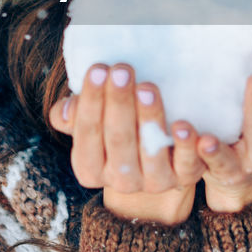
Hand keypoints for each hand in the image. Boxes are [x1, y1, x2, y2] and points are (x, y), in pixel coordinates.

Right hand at [49, 63, 205, 224]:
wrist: (158, 160)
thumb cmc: (118, 129)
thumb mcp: (93, 122)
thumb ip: (74, 115)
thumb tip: (65, 110)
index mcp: (90, 169)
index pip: (87, 135)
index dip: (91, 103)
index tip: (98, 70)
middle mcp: (120, 181)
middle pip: (118, 140)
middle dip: (119, 104)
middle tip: (122, 71)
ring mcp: (153, 182)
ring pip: (151, 152)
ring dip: (149, 119)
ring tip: (147, 88)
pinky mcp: (183, 177)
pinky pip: (186, 165)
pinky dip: (186, 146)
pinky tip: (182, 125)